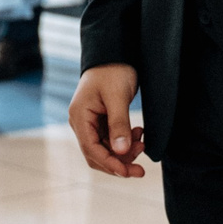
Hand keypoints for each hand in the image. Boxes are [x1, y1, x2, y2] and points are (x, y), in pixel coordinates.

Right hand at [67, 63, 145, 177]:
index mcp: (80, 117)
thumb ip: (119, 125)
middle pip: (97, 154)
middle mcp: (82, 122)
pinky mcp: (102, 120)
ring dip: (124, 151)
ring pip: (106, 149)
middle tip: (141, 169)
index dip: (110, 164)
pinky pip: (112, 139)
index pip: (92, 150)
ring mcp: (91, 122)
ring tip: (142, 143)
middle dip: (119, 163)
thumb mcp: (118, 97)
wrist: (115, 51)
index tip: (129, 173)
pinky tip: (139, 133)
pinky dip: (125, 141)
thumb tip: (120, 153)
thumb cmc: (113, 70)